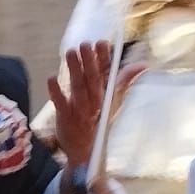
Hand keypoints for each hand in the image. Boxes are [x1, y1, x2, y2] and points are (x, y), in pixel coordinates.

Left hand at [46, 41, 144, 169]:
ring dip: (75, 70)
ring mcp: (80, 110)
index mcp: (105, 95)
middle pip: (93, 80)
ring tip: (71, 52)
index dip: (104, 58)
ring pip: (78, 88)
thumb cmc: (98, 121)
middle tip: (86, 44)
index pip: (106, 74)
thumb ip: (125, 80)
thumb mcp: (113, 100)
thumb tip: (143, 64)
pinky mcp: (65, 118)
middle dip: (90, 62)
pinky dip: (56, 92)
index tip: (102, 42)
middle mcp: (94, 102)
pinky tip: (51, 78)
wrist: (86, 151)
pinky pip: (61, 104)